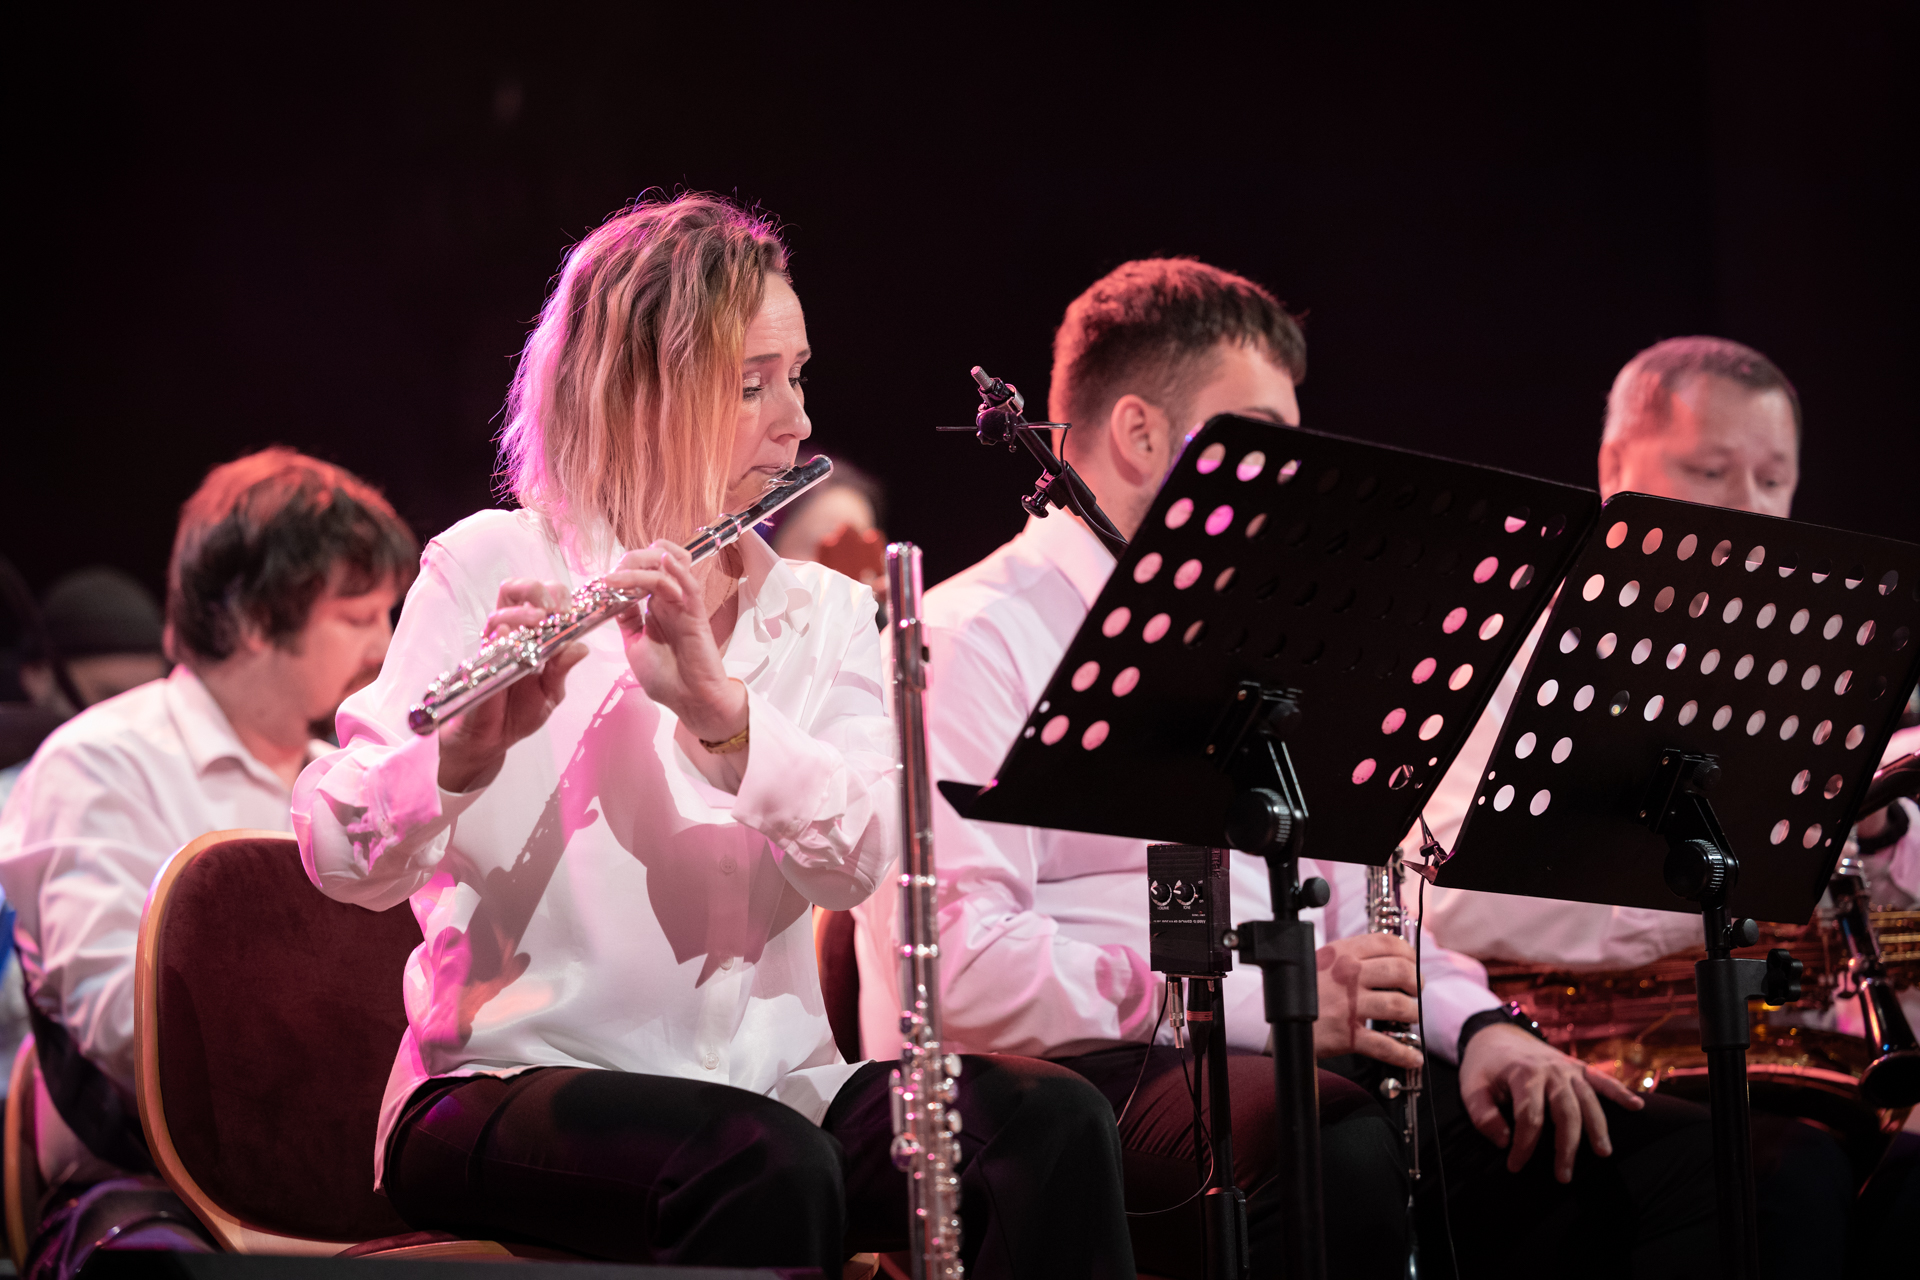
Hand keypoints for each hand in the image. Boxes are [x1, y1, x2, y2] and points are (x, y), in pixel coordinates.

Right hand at [437, 579, 587, 791]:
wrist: (491, 739)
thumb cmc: (520, 712)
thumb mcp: (551, 692)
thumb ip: (563, 669)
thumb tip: (582, 647)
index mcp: (531, 636)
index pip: (541, 600)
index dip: (556, 596)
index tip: (571, 608)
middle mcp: (510, 634)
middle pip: (514, 591)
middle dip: (535, 591)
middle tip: (552, 608)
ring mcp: (492, 646)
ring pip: (500, 611)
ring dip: (522, 611)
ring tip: (539, 620)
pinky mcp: (477, 663)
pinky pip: (486, 642)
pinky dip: (499, 634)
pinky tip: (509, 634)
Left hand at [611, 542, 746, 742]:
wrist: (690, 700)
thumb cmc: (665, 677)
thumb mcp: (634, 645)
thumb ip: (627, 620)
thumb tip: (613, 598)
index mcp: (653, 607)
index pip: (640, 573)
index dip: (623, 568)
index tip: (603, 579)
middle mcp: (668, 601)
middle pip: (654, 563)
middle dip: (632, 560)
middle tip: (614, 572)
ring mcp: (682, 604)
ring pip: (670, 567)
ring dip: (646, 563)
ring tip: (624, 569)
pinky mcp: (695, 613)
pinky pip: (688, 585)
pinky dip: (677, 570)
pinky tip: (664, 561)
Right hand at [1313, 933, 1424, 1070]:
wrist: (1276, 1022)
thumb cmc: (1303, 991)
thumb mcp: (1321, 961)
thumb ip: (1351, 955)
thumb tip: (1390, 956)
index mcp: (1341, 953)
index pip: (1387, 943)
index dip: (1409, 952)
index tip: (1413, 963)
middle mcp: (1346, 975)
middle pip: (1400, 972)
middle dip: (1416, 983)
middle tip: (1416, 990)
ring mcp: (1347, 1005)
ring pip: (1398, 1005)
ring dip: (1412, 1013)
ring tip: (1410, 1016)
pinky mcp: (1346, 1035)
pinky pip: (1385, 1045)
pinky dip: (1404, 1053)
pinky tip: (1412, 1055)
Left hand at [1458, 1023, 1645, 1181]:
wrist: (1495, 1034)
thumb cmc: (1483, 1066)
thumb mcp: (1471, 1087)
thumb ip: (1483, 1115)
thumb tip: (1504, 1141)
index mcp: (1523, 1074)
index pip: (1529, 1116)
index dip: (1523, 1145)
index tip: (1515, 1166)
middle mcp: (1550, 1070)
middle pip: (1565, 1111)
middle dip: (1566, 1146)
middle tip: (1564, 1176)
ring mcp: (1567, 1068)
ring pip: (1588, 1100)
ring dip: (1597, 1127)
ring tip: (1603, 1153)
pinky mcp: (1577, 1067)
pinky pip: (1602, 1079)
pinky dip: (1620, 1091)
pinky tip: (1636, 1106)